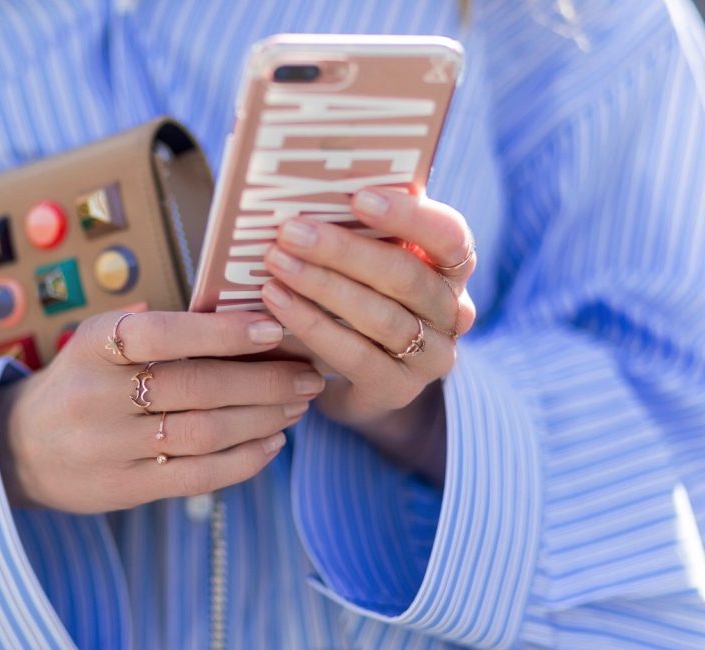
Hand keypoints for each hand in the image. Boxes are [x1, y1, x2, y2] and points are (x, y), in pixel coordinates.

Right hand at [0, 311, 324, 512]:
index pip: (162, 333)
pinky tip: (272, 444)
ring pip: (203, 433)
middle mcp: (98, 395)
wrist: (19, 447)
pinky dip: (242, 461)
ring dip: (261, 419)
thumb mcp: (98, 341)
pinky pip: (195, 476)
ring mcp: (110, 446)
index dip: (221, 332)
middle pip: (196, 388)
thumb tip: (239, 315)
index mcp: (93, 345)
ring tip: (297, 406)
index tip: (273, 329)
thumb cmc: (80, 381)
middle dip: (263, 381)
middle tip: (307, 375)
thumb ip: (154, 329)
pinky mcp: (124, 487)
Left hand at [260, 188, 475, 483]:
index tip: (358, 197)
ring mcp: (431, 356)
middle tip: (291, 231)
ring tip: (275, 264)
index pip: (449, 236)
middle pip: (407, 277)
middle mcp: (453, 312)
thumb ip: (354, 224)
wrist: (354, 377)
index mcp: (452, 268)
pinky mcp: (398, 389)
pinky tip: (278, 303)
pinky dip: (314, 327)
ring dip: (323, 287)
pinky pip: (357, 356)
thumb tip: (306, 180)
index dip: (409, 217)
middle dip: (344, 251)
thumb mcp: (362, 258)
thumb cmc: (355, 295)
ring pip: (382, 318)